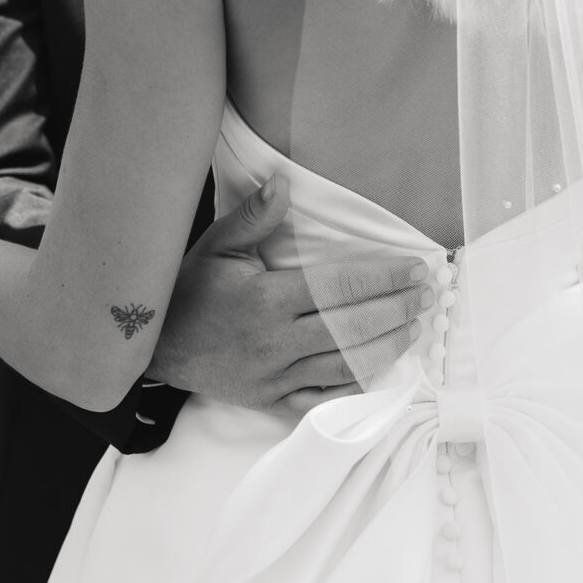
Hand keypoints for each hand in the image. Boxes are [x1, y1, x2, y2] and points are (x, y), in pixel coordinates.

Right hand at [148, 175, 431, 416]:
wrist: (155, 348)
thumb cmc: (187, 292)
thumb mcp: (216, 247)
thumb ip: (254, 218)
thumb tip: (283, 182)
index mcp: (267, 300)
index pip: (340, 287)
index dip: (383, 278)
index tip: (413, 269)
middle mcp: (277, 341)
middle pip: (351, 327)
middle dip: (396, 311)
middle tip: (427, 297)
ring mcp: (276, 375)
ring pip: (344, 365)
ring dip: (385, 348)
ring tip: (414, 330)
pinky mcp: (271, 400)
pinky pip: (320, 399)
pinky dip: (352, 390)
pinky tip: (379, 376)